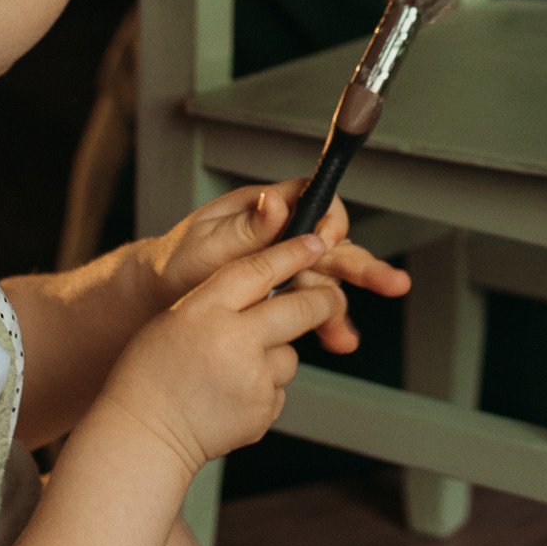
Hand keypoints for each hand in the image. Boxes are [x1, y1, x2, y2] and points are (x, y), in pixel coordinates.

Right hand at [104, 234, 353, 477]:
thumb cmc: (152, 374)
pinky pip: (278, 389)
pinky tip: (232, 395)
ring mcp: (253, 379)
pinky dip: (264, 390)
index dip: (292, 253)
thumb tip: (269, 289)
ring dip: (275, 356)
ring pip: (289, 355)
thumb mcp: (177, 319)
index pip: (259, 271)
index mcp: (205, 311)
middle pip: (298, 309)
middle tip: (331, 297)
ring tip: (235, 370)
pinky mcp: (263, 411)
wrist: (144, 435)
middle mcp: (234, 341)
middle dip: (323, 301)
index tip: (315, 243)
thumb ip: (220, 301)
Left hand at [148, 185, 409, 355]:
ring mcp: (282, 269)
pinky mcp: (279, 299)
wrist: (154, 303)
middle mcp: (281, 238)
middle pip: (332, 247)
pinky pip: (310, 309)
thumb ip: (246, 228)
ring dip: (341, 309)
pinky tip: (336, 342)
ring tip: (348, 337)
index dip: (328, 222)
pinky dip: (325, 326)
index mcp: (264, 212)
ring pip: (325, 283)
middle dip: (362, 267)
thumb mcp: (206, 245)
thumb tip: (276, 202)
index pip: (313, 204)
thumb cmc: (175, 264)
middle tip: (392, 284)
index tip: (329, 242)